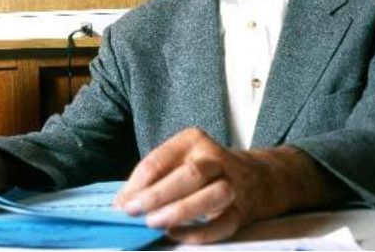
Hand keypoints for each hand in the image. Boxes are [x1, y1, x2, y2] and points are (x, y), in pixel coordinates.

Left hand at [114, 128, 285, 243]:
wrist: (254, 177)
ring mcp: (233, 183)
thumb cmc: (200, 169)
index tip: (121, 203)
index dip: (137, 183)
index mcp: (192, 140)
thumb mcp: (176, 161)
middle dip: (157, 195)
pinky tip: (175, 235)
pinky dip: (198, 232)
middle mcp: (215, 158)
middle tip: (133, 212)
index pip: (159, 160)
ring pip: (212, 195)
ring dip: (180, 211)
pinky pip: (223, 224)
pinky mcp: (242, 210)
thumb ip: (150, 179)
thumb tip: (121, 203)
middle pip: (189, 174)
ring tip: (153, 223)